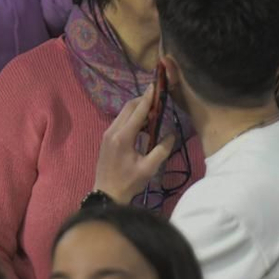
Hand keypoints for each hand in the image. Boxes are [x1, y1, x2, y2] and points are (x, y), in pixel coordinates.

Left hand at [93, 87, 173, 202]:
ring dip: (138, 110)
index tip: (156, 86)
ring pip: (123, 113)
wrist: (106, 193)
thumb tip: (172, 133)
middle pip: (128, 108)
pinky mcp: (106, 138)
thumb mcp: (149, 168)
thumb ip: (162, 149)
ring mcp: (107, 133)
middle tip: (158, 98)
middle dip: (143, 100)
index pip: (137, 111)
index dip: (148, 98)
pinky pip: (120, 121)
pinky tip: (144, 125)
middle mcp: (113, 130)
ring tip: (155, 111)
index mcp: (123, 136)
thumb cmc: (129, 182)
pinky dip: (132, 118)